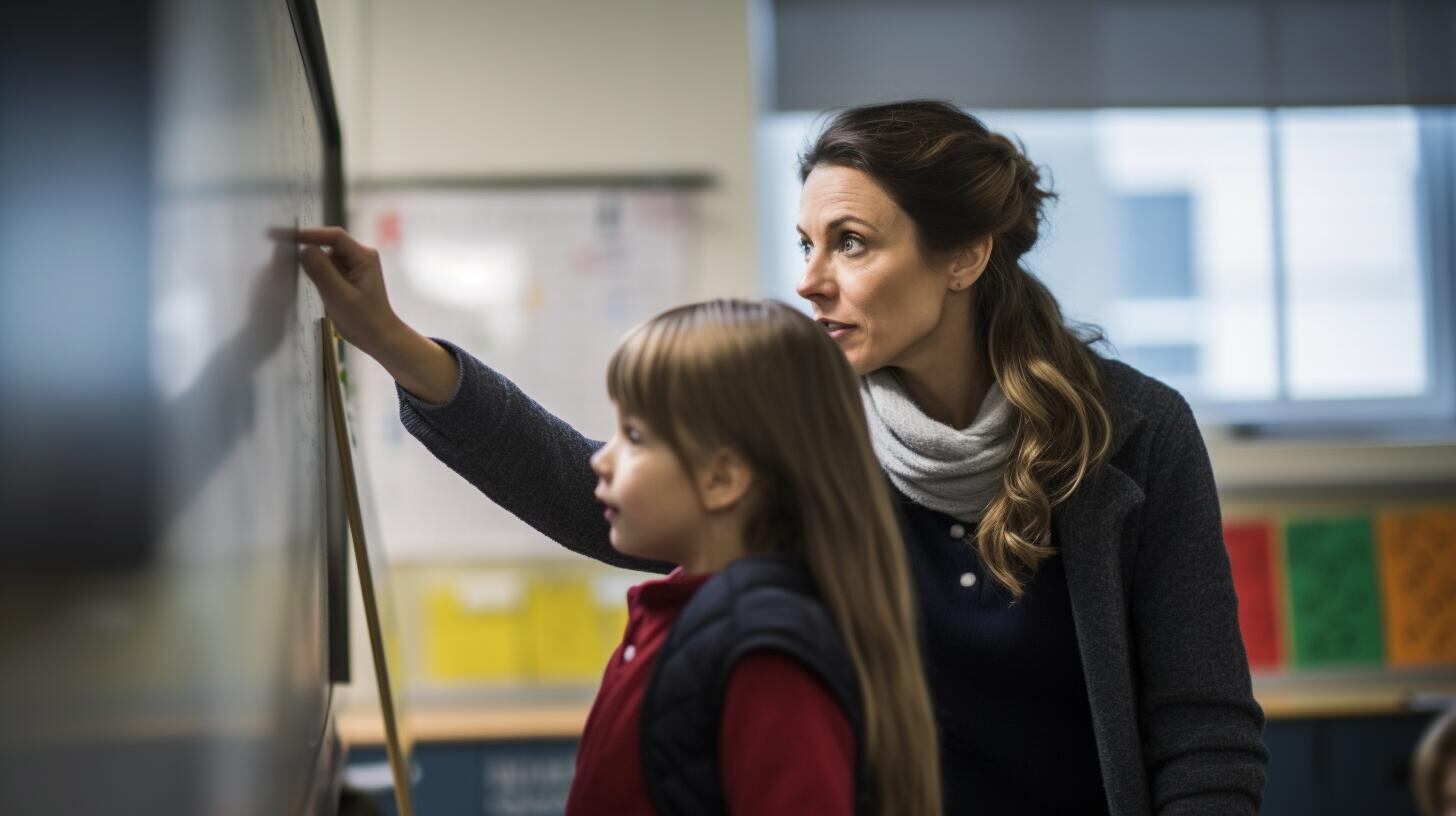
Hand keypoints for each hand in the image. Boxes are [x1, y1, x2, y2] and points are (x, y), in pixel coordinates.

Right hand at [291, 226, 401, 358]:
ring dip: (315, 266)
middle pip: (329, 245)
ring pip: (327, 257)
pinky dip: (320, 275)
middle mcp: (360, 256)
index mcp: (363, 256)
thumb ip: (321, 271)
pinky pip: (329, 268)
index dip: (310, 234)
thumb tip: (304, 249)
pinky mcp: (349, 276)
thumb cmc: (363, 319)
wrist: (379, 338)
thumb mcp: (339, 295)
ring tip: (304, 280)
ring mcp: (355, 266)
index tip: (287, 237)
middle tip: (287, 261)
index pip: (334, 236)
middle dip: (311, 253)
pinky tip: (316, 288)